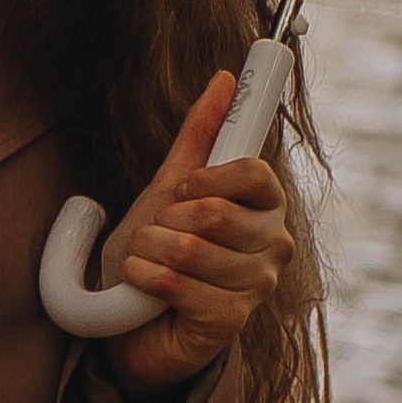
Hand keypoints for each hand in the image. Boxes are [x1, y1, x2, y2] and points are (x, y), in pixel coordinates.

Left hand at [95, 71, 292, 399]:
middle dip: (166, 220)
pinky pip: (179, 285)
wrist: (129, 324)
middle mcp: (272, 245)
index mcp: (264, 207)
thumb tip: (224, 79)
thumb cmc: (156, 253)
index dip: (208, 178)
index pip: (255, 173)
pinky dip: (145, 279)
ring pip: (193, 250)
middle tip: (157, 233)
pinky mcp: (231, 323)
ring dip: (150, 250)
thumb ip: (200, 136)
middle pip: (217, 213)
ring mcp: (256, 287)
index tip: (182, 188)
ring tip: (146, 260)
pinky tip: (143, 284)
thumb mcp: (170, 188)